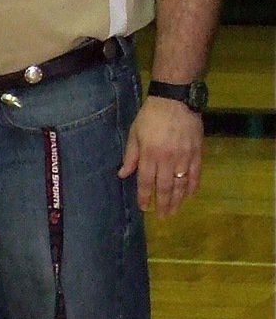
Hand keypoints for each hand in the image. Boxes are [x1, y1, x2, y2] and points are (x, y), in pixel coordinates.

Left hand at [118, 96, 202, 217]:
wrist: (175, 101)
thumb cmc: (150, 116)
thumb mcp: (134, 133)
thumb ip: (130, 156)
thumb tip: (122, 174)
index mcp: (149, 154)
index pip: (145, 181)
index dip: (144, 196)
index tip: (144, 208)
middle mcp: (167, 160)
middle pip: (165, 187)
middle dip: (163, 204)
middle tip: (162, 217)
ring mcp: (184, 158)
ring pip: (181, 184)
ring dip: (178, 200)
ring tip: (174, 211)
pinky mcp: (197, 154)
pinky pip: (196, 175)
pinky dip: (193, 187)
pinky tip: (189, 196)